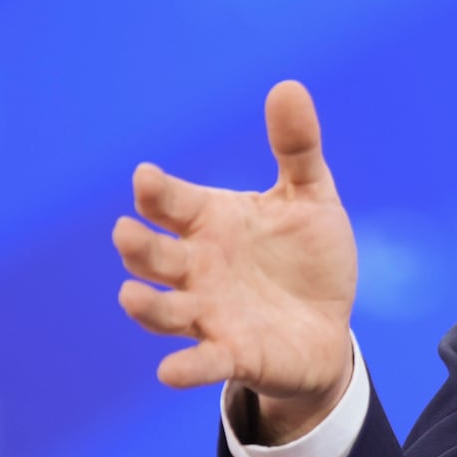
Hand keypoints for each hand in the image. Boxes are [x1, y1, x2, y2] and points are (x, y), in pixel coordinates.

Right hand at [113, 80, 356, 442]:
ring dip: (147, 306)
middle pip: (156, 257)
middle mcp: (200, 268)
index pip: (173, 203)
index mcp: (212, 223)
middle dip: (140, 247)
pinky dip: (186, 367)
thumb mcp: (311, 196)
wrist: (329, 322)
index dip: (157, 191)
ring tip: (132, 296)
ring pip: (165, 310)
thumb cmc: (309, 256)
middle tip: (127, 231)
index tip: (146, 176)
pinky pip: (203, 362)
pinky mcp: (234, 353)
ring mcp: (211, 313)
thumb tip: (288, 85)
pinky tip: (171, 371)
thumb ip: (297, 147)